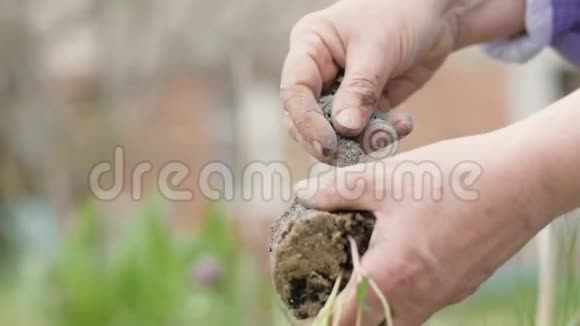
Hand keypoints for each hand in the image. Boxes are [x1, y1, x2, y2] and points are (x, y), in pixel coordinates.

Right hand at [281, 0, 524, 162]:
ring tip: (390, 135)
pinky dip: (381, 135)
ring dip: (361, 142)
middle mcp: (319, 73)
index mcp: (309, 48)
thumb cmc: (401, 13)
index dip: (306, 122)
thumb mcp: (378, 48)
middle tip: (351, 155)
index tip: (327, 145)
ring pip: (335, 132)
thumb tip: (344, 129)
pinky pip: (364, 132)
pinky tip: (403, 124)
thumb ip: (359, 90)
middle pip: (306, 119)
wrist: (437, 13)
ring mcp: (341, 92)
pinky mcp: (365, 106)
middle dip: (329, 141)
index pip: (294, 92)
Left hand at [295, 129, 554, 324]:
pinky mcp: (463, 284)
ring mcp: (445, 294)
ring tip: (363, 270)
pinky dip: (404, 294)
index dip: (321, 314)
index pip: (343, 319)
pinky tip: (401, 258)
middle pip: (370, 325)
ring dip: (376, 305)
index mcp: (390, 276)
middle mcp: (418, 297)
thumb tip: (303, 192)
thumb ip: (335, 189)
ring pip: (399, 318)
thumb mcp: (383, 178)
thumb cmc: (451, 178)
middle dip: (346, 312)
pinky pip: (424, 304)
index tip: (309, 297)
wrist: (522, 180)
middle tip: (331, 281)